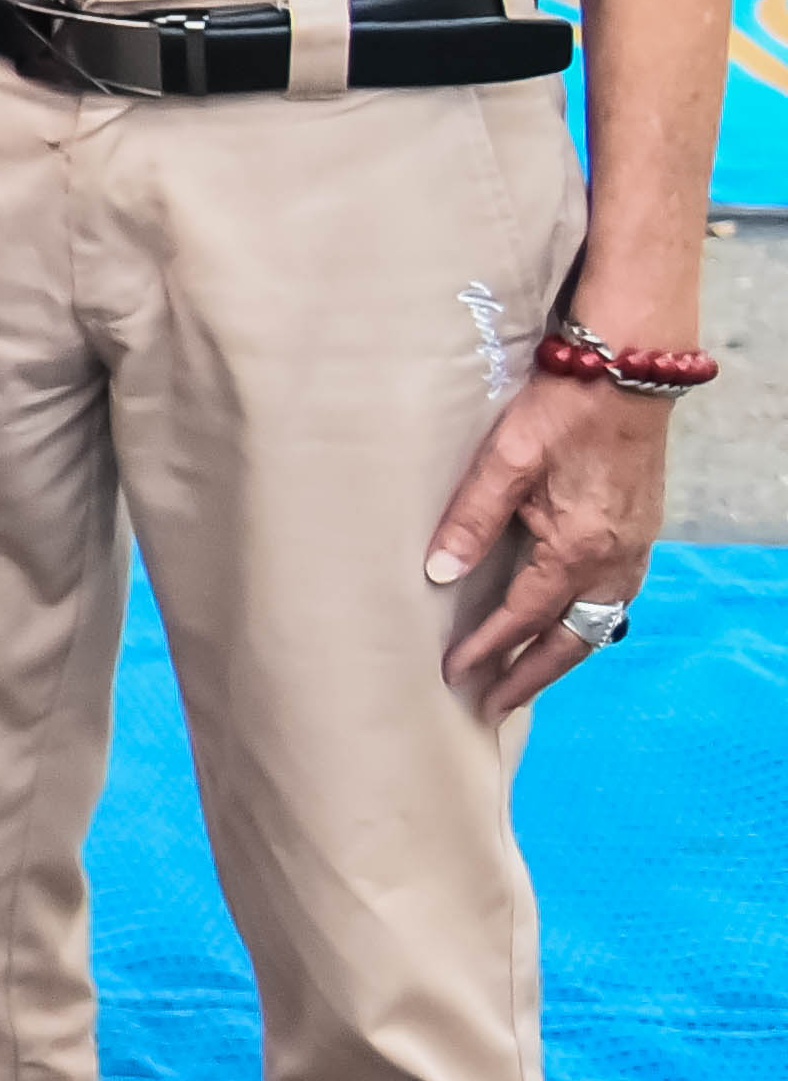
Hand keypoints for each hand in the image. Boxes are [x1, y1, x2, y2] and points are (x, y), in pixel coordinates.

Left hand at [427, 370, 670, 719]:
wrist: (628, 373)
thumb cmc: (561, 410)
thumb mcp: (506, 460)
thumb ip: (472, 518)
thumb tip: (442, 574)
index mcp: (577, 548)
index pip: (522, 616)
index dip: (488, 649)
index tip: (455, 675)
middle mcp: (613, 561)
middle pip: (570, 640)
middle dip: (530, 676)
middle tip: (493, 707)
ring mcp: (633, 551)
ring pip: (596, 625)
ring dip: (560, 655)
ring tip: (525, 679)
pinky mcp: (638, 535)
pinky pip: (612, 600)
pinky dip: (585, 625)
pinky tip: (565, 626)